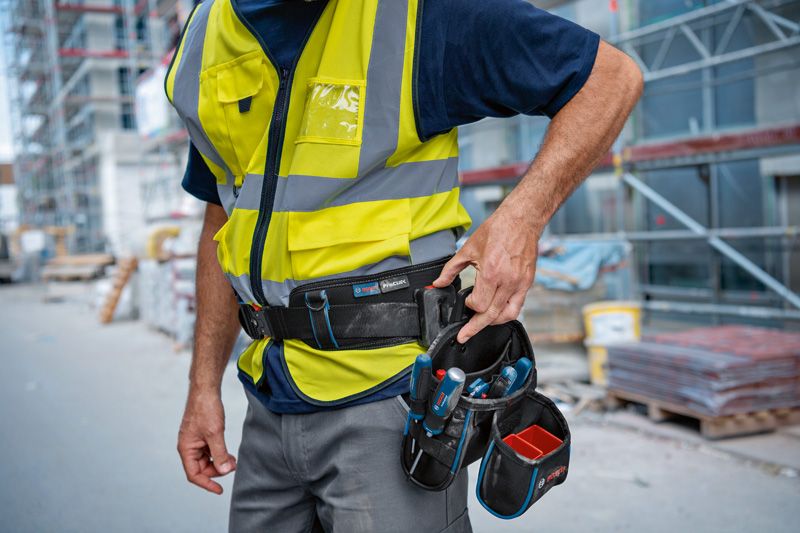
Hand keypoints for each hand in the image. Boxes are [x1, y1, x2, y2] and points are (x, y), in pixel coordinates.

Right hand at [177, 389, 236, 494]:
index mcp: (186, 448)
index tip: (220, 489)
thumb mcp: (215, 433)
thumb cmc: (206, 408)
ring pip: (206, 460)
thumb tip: (225, 471)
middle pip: (201, 468)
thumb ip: (220, 453)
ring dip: (219, 462)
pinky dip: (219, 453)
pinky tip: (228, 452)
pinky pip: (209, 450)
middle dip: (217, 470)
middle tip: (233, 466)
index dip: (207, 483)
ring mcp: (194, 440)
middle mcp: (188, 446)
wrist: (206, 389)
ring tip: (232, 459)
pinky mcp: (201, 435)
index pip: (194, 474)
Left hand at [433, 203, 538, 342]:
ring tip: (481, 324)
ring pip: (506, 315)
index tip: (465, 301)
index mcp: (490, 273)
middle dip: (475, 327)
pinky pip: (518, 307)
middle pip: (491, 315)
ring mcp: (519, 283)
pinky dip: (507, 314)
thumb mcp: (468, 249)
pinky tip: (497, 314)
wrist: (521, 220)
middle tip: (464, 335)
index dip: (468, 306)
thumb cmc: (497, 230)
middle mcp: (506, 281)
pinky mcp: (527, 283)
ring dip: (492, 322)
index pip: (478, 304)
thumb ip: (451, 269)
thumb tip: (438, 283)